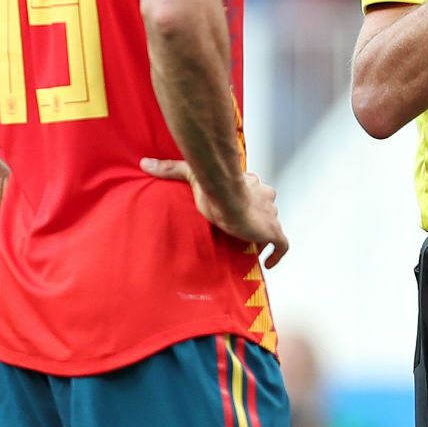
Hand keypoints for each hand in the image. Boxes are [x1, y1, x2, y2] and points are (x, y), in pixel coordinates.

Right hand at [142, 158, 289, 268]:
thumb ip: (170, 168)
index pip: (256, 192)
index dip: (250, 202)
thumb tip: (145, 163)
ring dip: (263, 235)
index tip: (240, 213)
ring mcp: (271, 215)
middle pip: (266, 209)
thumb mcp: (190, 176)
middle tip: (244, 232)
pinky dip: (277, 254)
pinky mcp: (273, 232)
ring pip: (272, 225)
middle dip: (258, 218)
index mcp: (252, 184)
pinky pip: (282, 245)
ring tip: (251, 248)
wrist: (228, 198)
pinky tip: (269, 263)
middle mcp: (265, 197)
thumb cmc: (215, 187)